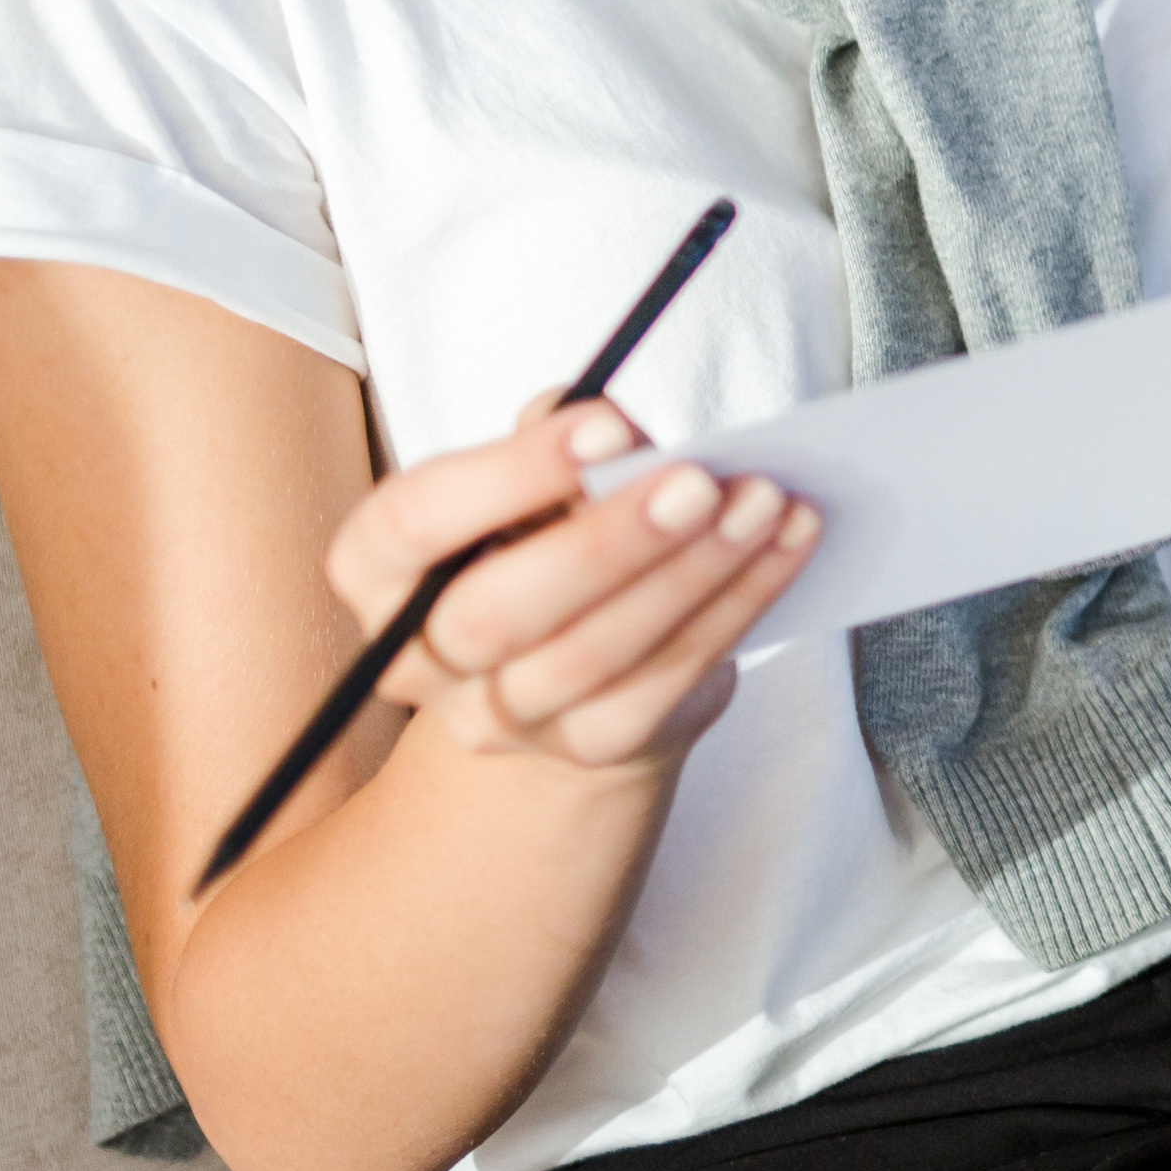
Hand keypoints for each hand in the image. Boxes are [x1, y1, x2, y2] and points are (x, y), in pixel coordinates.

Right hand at [325, 397, 819, 782]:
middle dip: (609, 543)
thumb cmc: (545, 536)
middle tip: (700, 480)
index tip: (607, 425)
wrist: (579, 666)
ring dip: (695, 571)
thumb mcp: (534, 478)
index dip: (507, 474)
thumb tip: (622, 432)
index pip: (412, 522)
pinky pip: (670, 679)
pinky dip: (740, 603)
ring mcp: (504, 717)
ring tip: (765, 500)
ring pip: (595, 654)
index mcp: (382, 570)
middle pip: (499, 613)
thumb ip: (556, 440)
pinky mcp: (595, 745)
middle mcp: (422, 657)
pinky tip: (788, 542)